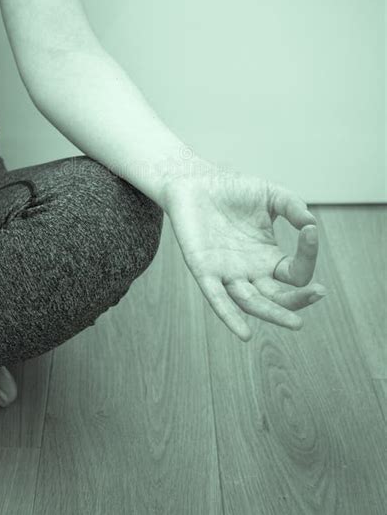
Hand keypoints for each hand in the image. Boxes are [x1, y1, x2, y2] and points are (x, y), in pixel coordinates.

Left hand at [162, 161, 325, 340]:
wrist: (194, 181)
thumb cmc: (233, 189)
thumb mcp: (271, 195)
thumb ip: (293, 206)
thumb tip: (311, 223)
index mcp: (268, 257)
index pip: (296, 272)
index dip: (307, 255)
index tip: (310, 231)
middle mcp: (250, 271)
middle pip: (278, 298)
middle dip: (299, 300)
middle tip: (319, 293)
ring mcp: (227, 274)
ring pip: (252, 303)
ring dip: (273, 314)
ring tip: (296, 323)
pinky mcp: (203, 271)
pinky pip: (217, 299)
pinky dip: (229, 316)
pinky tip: (244, 333)